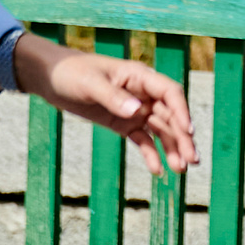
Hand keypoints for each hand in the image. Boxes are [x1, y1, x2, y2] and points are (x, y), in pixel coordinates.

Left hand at [15, 35, 198, 177]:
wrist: (52, 78)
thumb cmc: (72, 73)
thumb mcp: (90, 84)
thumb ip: (113, 97)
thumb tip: (138, 111)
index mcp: (140, 77)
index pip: (170, 93)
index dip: (182, 111)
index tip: (188, 132)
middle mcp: (143, 94)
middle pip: (170, 116)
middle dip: (182, 138)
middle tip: (192, 161)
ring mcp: (135, 110)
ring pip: (160, 131)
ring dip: (171, 149)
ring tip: (180, 171)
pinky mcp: (124, 124)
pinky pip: (143, 140)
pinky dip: (151, 154)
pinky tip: (158, 171)